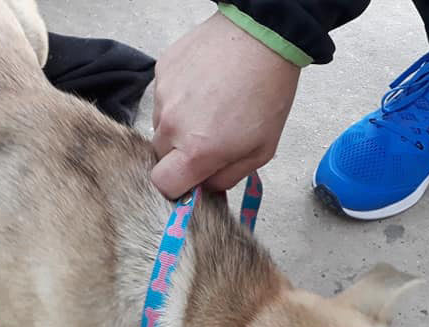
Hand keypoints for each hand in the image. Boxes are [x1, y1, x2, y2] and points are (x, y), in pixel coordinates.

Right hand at [151, 12, 300, 198]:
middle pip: (160, 155)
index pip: (163, 184)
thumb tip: (206, 188)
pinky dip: (179, 97)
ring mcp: (163, 95)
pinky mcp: (161, 71)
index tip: (191, 178)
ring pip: (160, 124)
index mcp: (196, 151)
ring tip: (209, 106)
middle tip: (208, 138)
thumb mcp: (260, 151)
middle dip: (179, 154)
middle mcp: (172, 124)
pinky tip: (204, 86)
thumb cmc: (267, 93)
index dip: (176, 185)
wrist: (263, 36)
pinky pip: (163, 96)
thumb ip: (227, 178)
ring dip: (179, 124)